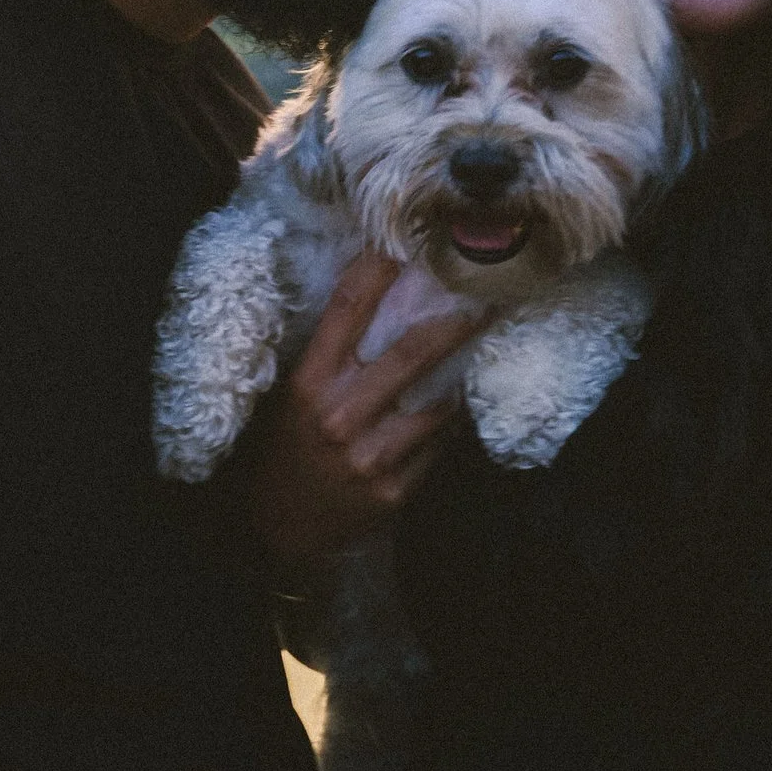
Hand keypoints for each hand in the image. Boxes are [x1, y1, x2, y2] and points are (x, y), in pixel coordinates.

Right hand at [244, 252, 475, 576]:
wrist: (282, 529)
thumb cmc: (289, 448)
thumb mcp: (295, 396)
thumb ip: (333, 356)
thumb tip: (385, 298)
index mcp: (309, 384)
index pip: (347, 311)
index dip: (377, 269)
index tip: (405, 241)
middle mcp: (338, 416)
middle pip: (410, 353)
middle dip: (455, 321)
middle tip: (489, 294)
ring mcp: (369, 457)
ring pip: (436, 404)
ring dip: (461, 374)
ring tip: (484, 343)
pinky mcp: (393, 491)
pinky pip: (436, 446)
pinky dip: (448, 424)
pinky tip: (454, 407)